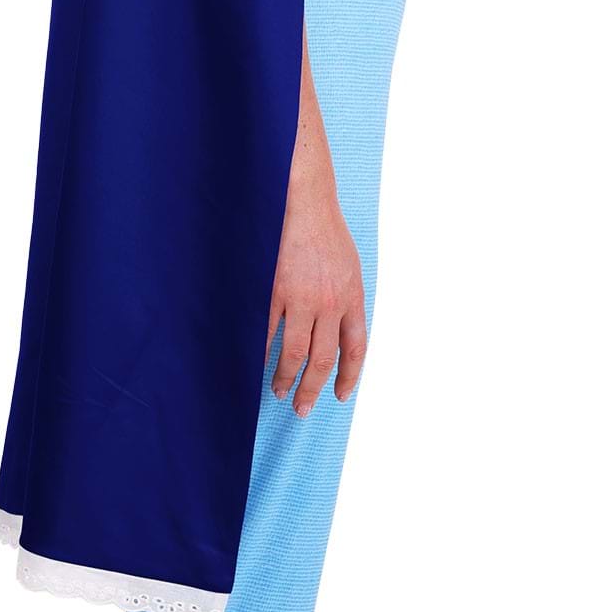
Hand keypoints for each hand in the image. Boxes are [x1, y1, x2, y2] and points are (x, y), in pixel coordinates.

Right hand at [264, 168, 366, 416]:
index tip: (339, 396)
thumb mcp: (350, 269)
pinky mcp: (274, 291)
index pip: (355, 350)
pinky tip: (256, 364)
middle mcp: (330, 303)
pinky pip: (267, 332)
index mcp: (352, 298)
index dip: (348, 378)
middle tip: (302, 409)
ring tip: (278, 391)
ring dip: (286, 378)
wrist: (305, 202)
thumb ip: (346, 302)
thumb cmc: (326, 233)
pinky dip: (261, 352)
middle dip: (312, 390)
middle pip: (322, 360)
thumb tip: (339, 336)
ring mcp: (301, 298)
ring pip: (294, 353)